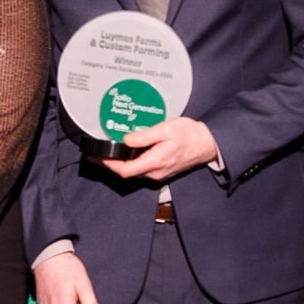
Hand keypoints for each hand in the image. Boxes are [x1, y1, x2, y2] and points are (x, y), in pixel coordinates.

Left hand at [101, 116, 219, 183]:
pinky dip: (131, 161)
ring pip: (134, 171)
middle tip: (98, 151)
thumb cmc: (189, 135)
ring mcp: (158, 174)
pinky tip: (128, 151)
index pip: (124, 170)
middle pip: (126, 172)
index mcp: (154, 162)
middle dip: (111, 163)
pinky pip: (141, 169)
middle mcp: (155, 173)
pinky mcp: (161, 171)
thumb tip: (126, 140)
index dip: (107, 165)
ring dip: (121, 162)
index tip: (96, 157)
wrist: (206, 144)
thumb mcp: (165, 130)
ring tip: (111, 149)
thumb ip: (144, 136)